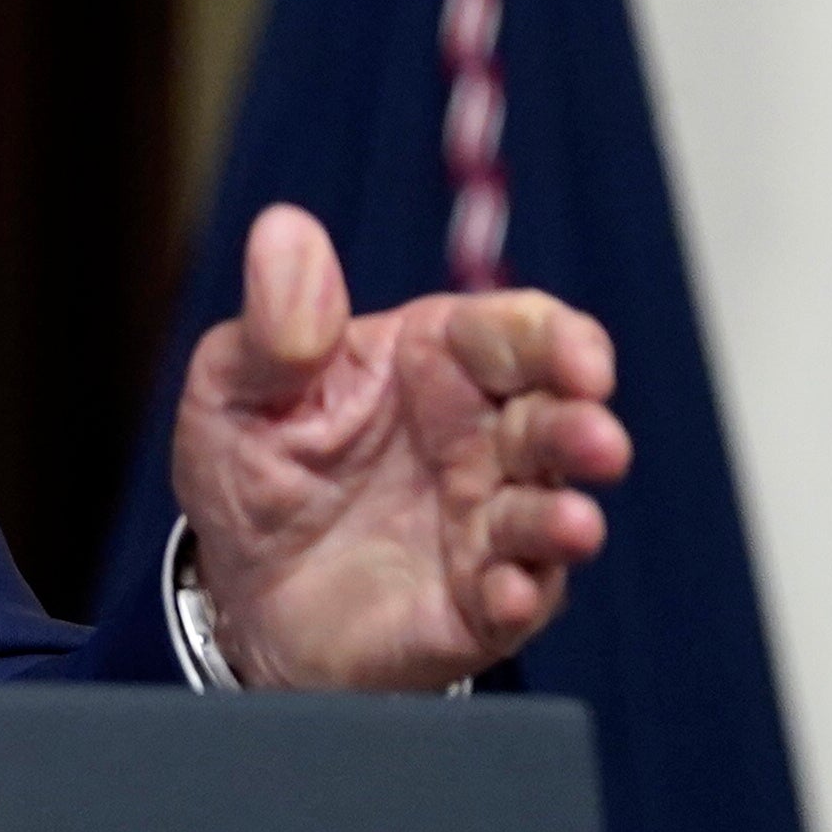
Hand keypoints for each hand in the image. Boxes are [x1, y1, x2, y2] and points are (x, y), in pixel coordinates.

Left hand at [171, 205, 628, 690]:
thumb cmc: (250, 467)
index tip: (580, 360)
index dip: (560, 341)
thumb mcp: (235, 384)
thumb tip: (284, 229)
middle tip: (597, 441)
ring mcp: (485, 521)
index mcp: (436, 360)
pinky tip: (500, 595)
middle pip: (557, 418)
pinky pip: (515, 598)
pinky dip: (517, 595)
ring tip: (571, 525)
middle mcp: (480, 437)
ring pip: (549, 511)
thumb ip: (274, 323)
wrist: (234, 588)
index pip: (518, 334)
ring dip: (565, 518)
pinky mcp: (477, 602)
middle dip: (584, 428)